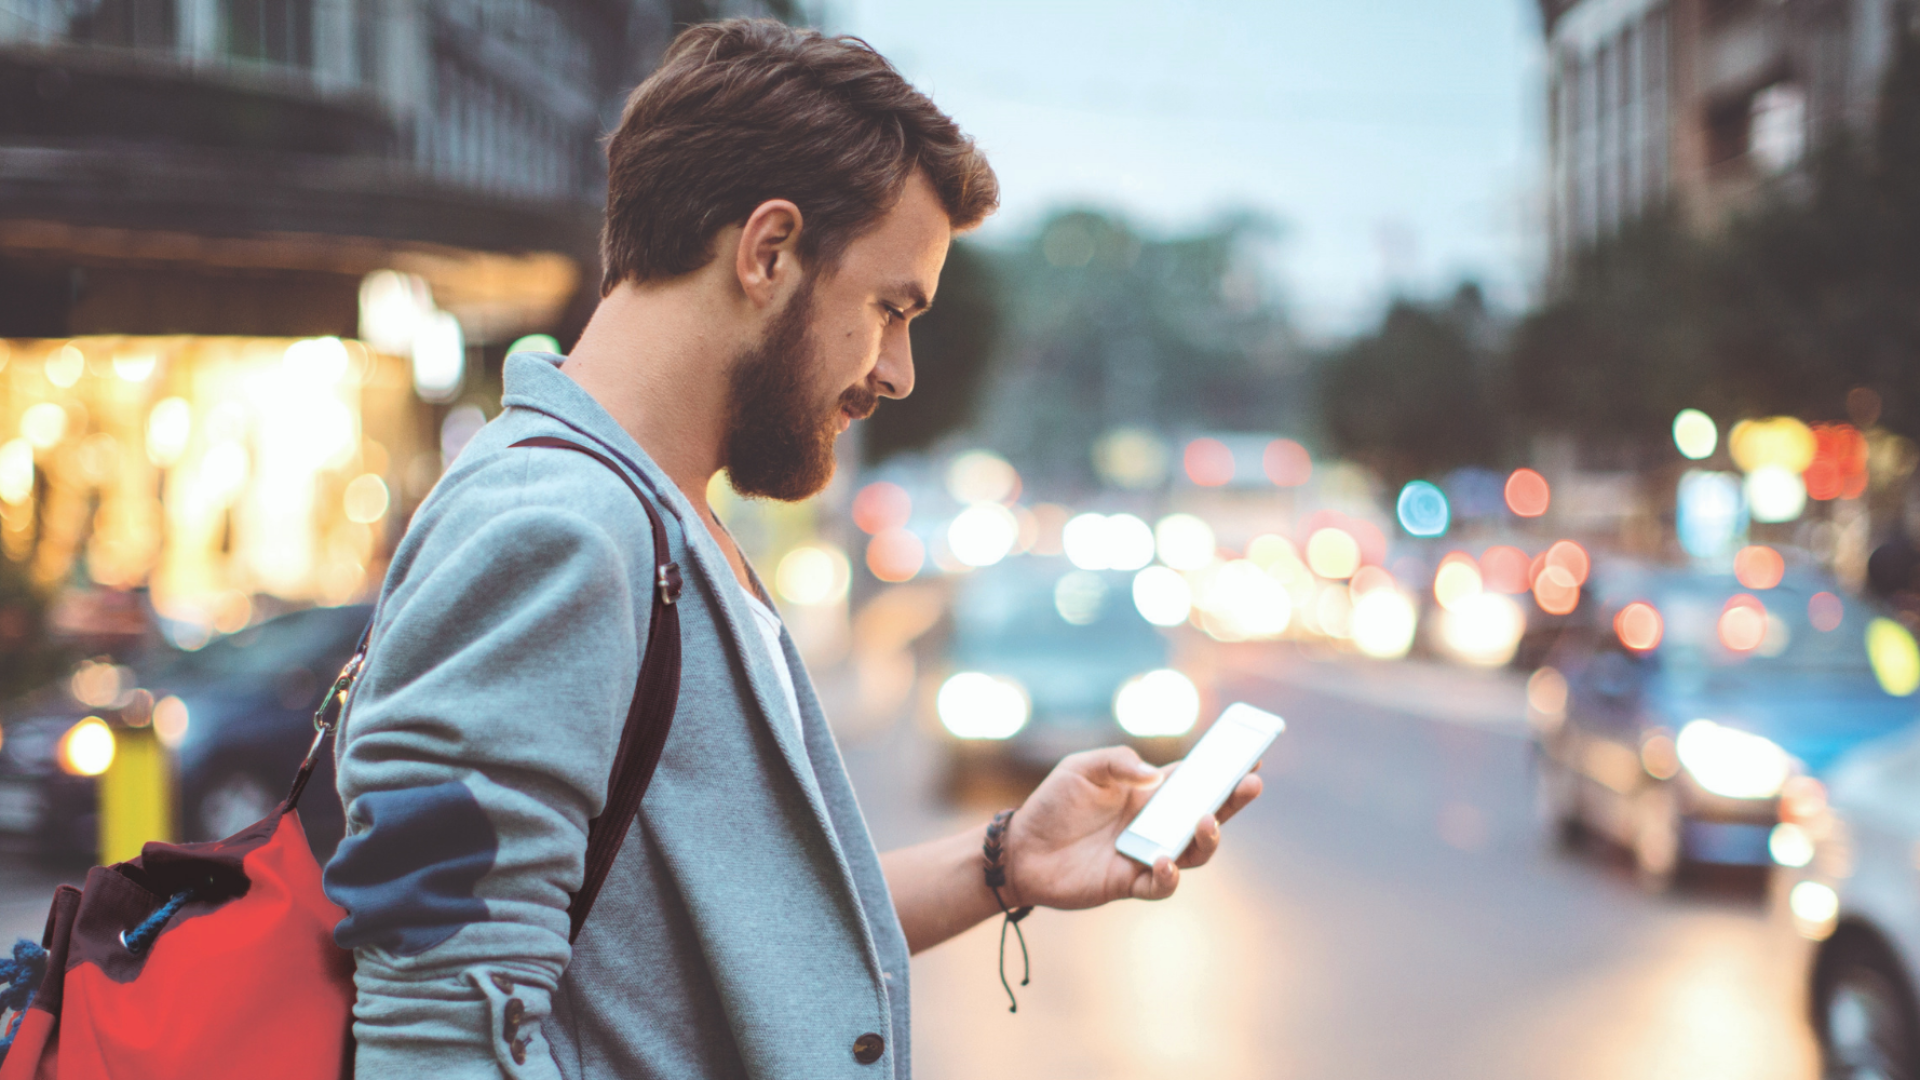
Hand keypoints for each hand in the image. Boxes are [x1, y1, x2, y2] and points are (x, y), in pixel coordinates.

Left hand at [1002, 746, 1262, 909]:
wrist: (1020, 848)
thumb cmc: (1053, 804)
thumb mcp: (1082, 767)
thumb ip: (1120, 761)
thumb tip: (1156, 776)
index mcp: (1150, 793)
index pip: (1196, 780)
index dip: (1224, 770)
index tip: (1251, 755)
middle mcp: (1156, 824)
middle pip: (1208, 814)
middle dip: (1233, 800)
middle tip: (1251, 783)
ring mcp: (1146, 855)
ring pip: (1194, 853)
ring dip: (1208, 838)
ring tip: (1206, 821)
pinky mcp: (1128, 883)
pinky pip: (1160, 885)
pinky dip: (1168, 875)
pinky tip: (1163, 860)